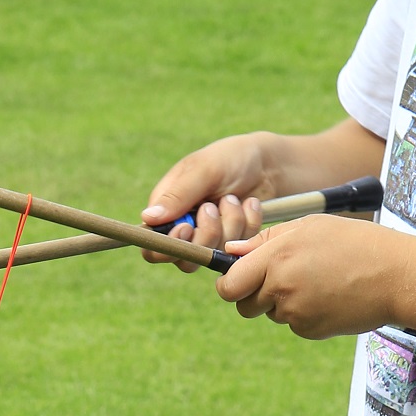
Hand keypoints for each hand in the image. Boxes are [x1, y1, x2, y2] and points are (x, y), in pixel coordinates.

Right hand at [140, 133, 282, 269]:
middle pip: (185, 258)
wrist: (267, 163)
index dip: (169, 245)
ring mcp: (209, 239)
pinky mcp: (232, 243)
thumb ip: (178, 195)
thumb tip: (148, 218)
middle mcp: (185, 229)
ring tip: (234, 198)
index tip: (187, 227)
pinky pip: (238, 248)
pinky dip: (248, 224)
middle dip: (207, 233)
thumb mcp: (204, 170)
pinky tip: (249, 204)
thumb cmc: (230, 158)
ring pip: (214, 254)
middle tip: (213, 206)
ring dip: (230, 223)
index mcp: (168, 210)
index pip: (154, 247)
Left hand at [216, 215, 411, 337]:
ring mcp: (295, 312)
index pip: (230, 284)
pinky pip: (294, 324)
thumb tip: (231, 252)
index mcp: (277, 256)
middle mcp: (281, 287)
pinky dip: (305, 314)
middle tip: (279, 282)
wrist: (395, 276)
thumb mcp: (310, 227)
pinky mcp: (309, 330)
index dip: (229, 285)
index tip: (236, 281)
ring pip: (272, 313)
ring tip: (318, 282)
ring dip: (284, 302)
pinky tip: (329, 297)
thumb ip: (266, 241)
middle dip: (253, 297)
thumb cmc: (354, 243)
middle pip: (244, 305)